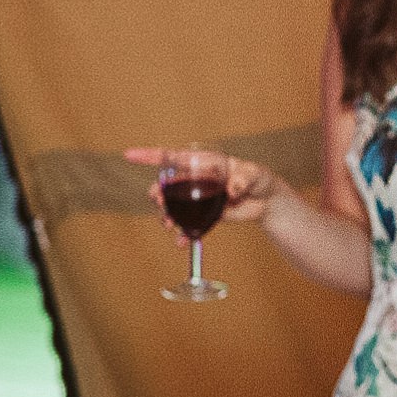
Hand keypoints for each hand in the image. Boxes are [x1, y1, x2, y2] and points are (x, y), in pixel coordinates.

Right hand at [123, 147, 287, 243]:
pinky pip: (187, 225)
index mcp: (203, 163)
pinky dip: (182, 234)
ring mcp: (197, 199)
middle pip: (168, 186)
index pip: (173, 157)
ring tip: (167, 223)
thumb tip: (233, 189)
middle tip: (157, 200)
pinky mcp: (204, 216)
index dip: (150, 155)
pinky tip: (181, 241)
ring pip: (173, 207)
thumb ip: (244, 179)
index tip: (129, 155)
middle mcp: (195, 181)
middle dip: (158, 193)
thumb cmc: (259, 179)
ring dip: (165, 215)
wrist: (267, 202)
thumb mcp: (255, 174)